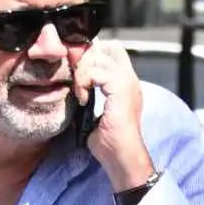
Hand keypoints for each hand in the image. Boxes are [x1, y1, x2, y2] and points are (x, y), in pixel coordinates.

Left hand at [71, 40, 154, 191]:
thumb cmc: (108, 145)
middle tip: (78, 82)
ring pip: (100, 56)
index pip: (112, 51)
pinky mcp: (121, 89)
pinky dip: (84, 83)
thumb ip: (89, 97)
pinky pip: (97, 71)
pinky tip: (82, 99)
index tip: (80, 77)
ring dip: (83, 73)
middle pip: (108, 47)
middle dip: (87, 60)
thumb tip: (73, 89)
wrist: (121, 158)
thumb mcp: (95, 115)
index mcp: (126, 84)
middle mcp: (130, 79)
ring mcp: (128, 82)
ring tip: (80, 93)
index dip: (93, 56)